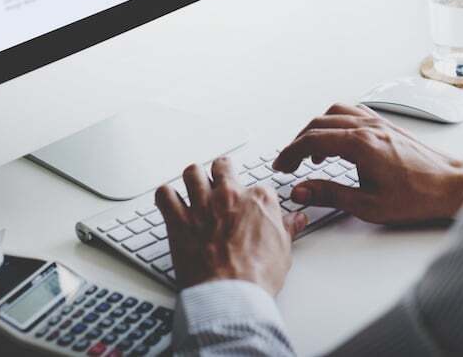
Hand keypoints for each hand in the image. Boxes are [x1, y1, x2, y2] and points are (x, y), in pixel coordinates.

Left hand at [156, 158, 306, 295]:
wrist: (231, 295)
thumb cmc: (257, 276)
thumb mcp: (284, 250)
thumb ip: (287, 228)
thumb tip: (297, 220)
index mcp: (257, 200)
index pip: (257, 184)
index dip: (252, 196)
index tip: (249, 204)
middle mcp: (228, 196)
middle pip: (221, 167)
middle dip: (220, 171)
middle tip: (219, 180)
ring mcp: (202, 205)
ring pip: (192, 173)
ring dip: (192, 179)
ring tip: (193, 186)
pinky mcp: (179, 220)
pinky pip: (165, 195)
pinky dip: (165, 197)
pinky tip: (169, 202)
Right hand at [274, 103, 462, 224]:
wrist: (451, 185)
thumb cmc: (417, 196)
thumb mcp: (367, 204)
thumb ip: (329, 194)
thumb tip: (302, 191)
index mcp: (360, 144)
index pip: (312, 140)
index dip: (291, 153)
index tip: (282, 166)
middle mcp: (367, 127)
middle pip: (319, 123)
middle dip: (299, 142)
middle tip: (290, 162)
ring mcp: (378, 123)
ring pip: (335, 113)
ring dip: (317, 129)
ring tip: (311, 153)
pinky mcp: (387, 126)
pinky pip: (353, 113)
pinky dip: (336, 122)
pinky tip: (338, 140)